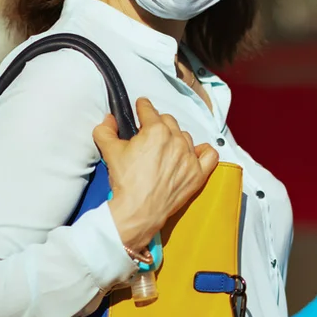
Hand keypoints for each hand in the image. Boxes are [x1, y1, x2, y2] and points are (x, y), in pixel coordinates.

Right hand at [92, 98, 218, 249]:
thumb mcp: (109, 151)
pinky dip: (203, 152)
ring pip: (185, 136)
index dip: (142, 107)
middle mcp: (176, 140)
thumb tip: (108, 119)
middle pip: (168, 121)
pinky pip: (210, 155)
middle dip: (158, 124)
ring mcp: (189, 157)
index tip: (141, 107)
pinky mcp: (198, 173)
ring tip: (165, 148)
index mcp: (156, 130)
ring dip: (176, 138)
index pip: (149, 110)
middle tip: (148, 135)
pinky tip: (195, 153)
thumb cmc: (126, 181)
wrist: (138, 210)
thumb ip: (106, 130)